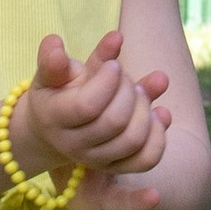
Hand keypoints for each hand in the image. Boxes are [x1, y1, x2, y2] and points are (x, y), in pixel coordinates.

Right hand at [14, 29, 171, 190]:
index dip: (109, 81)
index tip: (114, 65)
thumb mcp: (51, 72)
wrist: (53, 125)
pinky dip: (159, 134)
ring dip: (145, 109)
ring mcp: (95, 160)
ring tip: (138, 91)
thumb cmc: (56, 89)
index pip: (88, 106)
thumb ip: (54, 59)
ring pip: (133, 140)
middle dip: (127, 91)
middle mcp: (72, 145)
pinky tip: (159, 113)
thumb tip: (56, 42)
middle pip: (115, 122)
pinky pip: (146, 159)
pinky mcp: (116, 167)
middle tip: (125, 76)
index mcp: (53, 118)